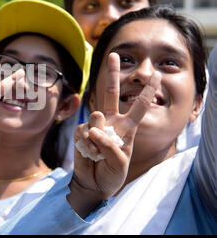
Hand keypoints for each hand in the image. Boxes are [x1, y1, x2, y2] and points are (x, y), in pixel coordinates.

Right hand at [69, 53, 160, 213]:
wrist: (93, 182)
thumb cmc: (112, 172)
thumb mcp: (119, 163)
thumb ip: (109, 146)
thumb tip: (94, 129)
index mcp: (127, 128)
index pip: (139, 106)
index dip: (148, 91)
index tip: (157, 74)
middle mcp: (111, 122)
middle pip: (111, 93)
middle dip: (112, 73)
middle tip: (114, 55)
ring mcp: (95, 126)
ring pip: (95, 117)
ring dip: (97, 136)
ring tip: (97, 151)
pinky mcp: (81, 132)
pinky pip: (83, 131)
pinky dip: (86, 143)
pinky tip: (88, 152)